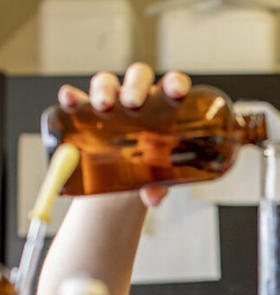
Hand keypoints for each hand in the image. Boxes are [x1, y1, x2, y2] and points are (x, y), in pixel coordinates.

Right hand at [57, 62, 191, 206]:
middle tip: (133, 104)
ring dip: (103, 89)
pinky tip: (69, 99)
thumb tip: (152, 197)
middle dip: (135, 86)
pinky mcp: (87, 113)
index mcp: (166, 108)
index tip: (176, 91)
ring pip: (107, 84)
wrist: (126, 180)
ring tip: (103, 106)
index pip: (173, 85)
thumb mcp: (160, 178)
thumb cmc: (153, 170)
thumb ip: (160, 186)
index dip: (176, 83)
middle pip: (138, 78)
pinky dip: (72, 97)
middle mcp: (140, 98)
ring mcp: (113, 102)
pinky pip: (78, 99)